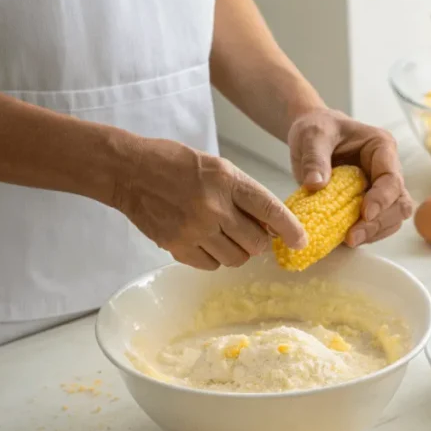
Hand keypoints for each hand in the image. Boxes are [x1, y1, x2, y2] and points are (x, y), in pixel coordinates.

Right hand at [114, 138, 306, 269]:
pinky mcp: (177, 246)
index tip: (301, 241)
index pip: (270, 210)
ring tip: (222, 233)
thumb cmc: (175, 164)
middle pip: (256, 243)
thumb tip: (270, 224)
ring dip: (237, 250)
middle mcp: (214, 207)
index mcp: (228, 181)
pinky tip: (204, 240)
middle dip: (258, 240)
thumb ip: (244, 194)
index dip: (291, 229)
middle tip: (247, 231)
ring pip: (236, 258)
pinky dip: (214, 257)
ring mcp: (195, 229)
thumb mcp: (218, 167)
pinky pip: (211, 265)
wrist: (128, 171)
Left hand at [287, 109, 413, 246]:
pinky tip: (346, 239)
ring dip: (374, 232)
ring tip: (348, 240)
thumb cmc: (317, 129)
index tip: (365, 214)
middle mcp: (388, 169)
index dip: (382, 199)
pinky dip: (366, 235)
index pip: (392, 178)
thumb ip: (314, 158)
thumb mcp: (311, 136)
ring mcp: (381, 188)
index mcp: (381, 147)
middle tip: (353, 236)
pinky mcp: (371, 203)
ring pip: (393, 218)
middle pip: (399, 203)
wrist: (313, 137)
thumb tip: (316, 184)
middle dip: (379, 222)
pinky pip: (377, 224)